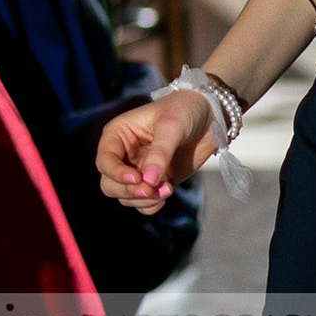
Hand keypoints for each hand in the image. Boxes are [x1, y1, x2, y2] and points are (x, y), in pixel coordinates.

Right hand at [97, 89, 212, 214]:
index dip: (116, 173)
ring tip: (167, 189)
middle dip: (128, 191)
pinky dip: (151, 205)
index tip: (138, 179)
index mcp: (118, 135)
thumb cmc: (184, 110)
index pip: (105, 161)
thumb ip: (160, 154)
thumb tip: (148, 182)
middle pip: (109, 183)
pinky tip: (166, 195)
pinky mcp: (156, 181)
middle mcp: (123, 154)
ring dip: (143, 200)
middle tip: (151, 190)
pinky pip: (143, 203)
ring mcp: (139, 170)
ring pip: (124, 196)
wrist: (210, 116)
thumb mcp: (171, 127)